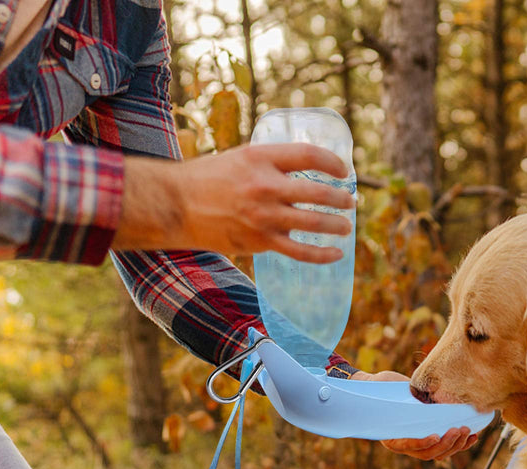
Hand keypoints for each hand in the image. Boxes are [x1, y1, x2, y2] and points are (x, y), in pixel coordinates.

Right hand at [114, 143, 355, 261]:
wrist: (176, 205)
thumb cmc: (210, 178)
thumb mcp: (241, 158)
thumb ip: (273, 163)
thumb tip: (306, 171)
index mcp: (261, 157)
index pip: (310, 155)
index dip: (334, 164)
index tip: (344, 171)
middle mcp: (265, 185)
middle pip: (319, 192)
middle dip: (341, 199)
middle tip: (350, 202)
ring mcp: (264, 216)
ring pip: (314, 223)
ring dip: (337, 225)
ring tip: (346, 226)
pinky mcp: (261, 241)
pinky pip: (299, 251)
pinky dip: (322, 254)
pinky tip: (336, 253)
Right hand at [351, 370, 478, 459]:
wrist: (385, 387)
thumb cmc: (383, 389)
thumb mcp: (388, 393)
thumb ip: (400, 401)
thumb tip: (420, 399)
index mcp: (392, 438)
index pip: (408, 445)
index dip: (422, 443)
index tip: (435, 436)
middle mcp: (407, 446)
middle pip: (428, 453)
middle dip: (445, 444)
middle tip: (457, 430)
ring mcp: (421, 444)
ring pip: (440, 453)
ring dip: (456, 444)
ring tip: (466, 430)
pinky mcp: (432, 437)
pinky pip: (448, 447)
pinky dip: (461, 443)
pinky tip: (473, 436)